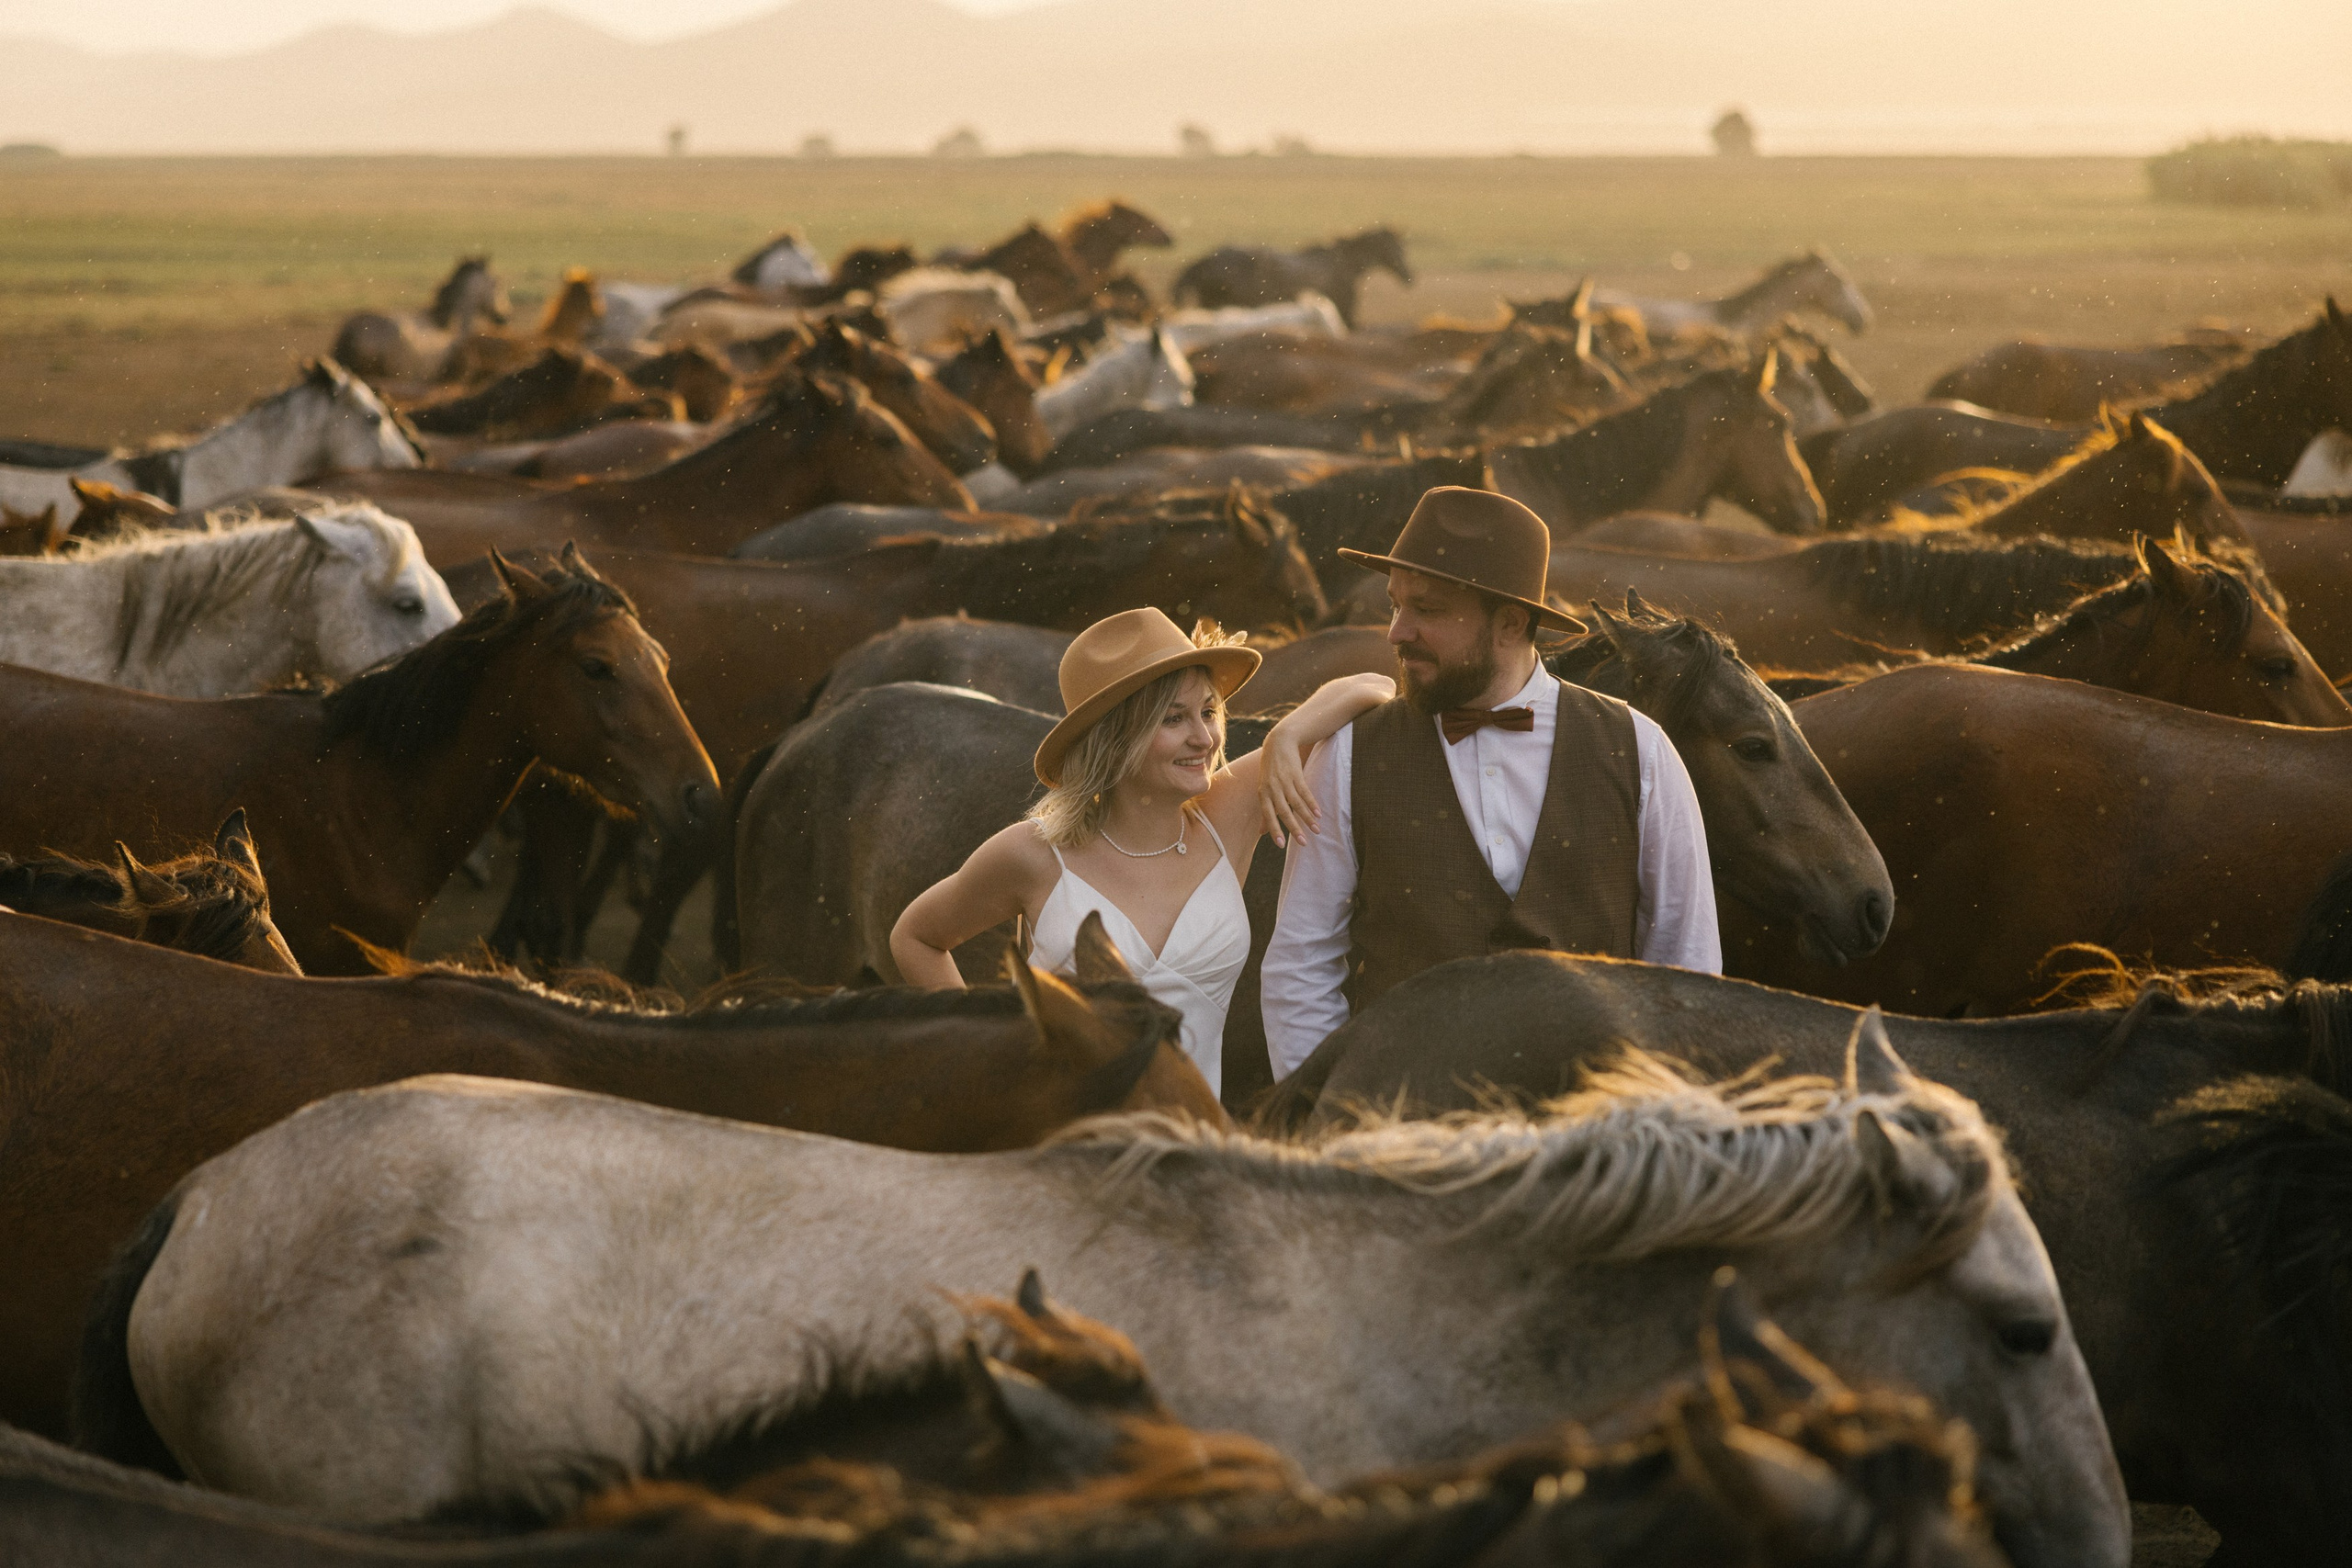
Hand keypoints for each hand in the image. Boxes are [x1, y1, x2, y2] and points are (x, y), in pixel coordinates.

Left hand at [1257, 722, 1320, 847]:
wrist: (1278, 742)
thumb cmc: (1270, 769)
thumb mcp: (1264, 789)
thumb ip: (1264, 811)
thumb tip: (1261, 833)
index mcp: (1263, 793)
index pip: (1268, 815)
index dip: (1274, 829)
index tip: (1281, 844)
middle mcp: (1273, 788)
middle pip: (1284, 812)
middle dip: (1294, 828)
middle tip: (1303, 843)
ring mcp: (1285, 781)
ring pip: (1297, 803)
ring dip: (1307, 818)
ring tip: (1316, 830)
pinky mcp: (1296, 774)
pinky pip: (1305, 792)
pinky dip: (1312, 803)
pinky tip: (1318, 814)